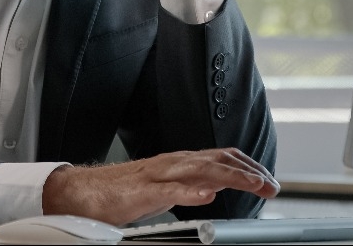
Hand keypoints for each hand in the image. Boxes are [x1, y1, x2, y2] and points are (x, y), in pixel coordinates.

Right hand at [41, 148, 278, 225]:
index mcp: (178, 163)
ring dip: (231, 176)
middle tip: (272, 186)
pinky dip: (189, 191)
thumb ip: (189, 186)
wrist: (80, 193)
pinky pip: (168, 189)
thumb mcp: (164, 189)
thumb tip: (215, 188)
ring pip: (200, 168)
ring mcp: (157, 176)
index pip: (222, 157)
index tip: (268, 181)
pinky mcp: (140, 192)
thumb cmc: (119, 193)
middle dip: (249, 171)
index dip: (248, 167)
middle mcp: (171, 163)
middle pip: (218, 159)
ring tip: (253, 185)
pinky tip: (207, 195)